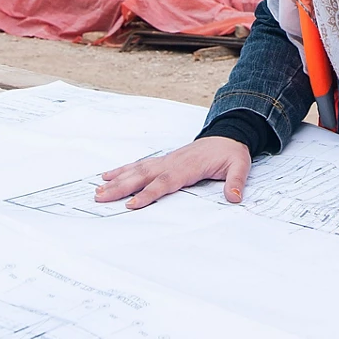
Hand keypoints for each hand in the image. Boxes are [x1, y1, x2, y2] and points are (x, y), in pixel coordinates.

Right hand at [95, 138, 251, 209]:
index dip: (148, 193)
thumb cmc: (230, 152)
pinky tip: (108, 176)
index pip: (165, 182)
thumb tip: (235, 197)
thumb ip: (236, 181)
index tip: (132, 204)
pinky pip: (139, 165)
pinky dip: (123, 170)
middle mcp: (172, 162)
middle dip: (122, 187)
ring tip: (98, 190)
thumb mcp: (240, 165)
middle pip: (143, 176)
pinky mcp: (163, 161)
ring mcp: (165, 160)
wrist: (227, 134)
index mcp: (188, 167)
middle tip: (101, 197)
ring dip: (117, 180)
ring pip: (137, 170)